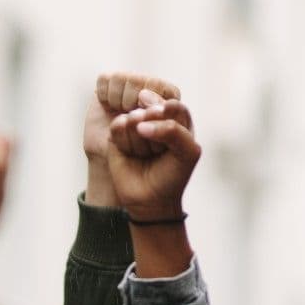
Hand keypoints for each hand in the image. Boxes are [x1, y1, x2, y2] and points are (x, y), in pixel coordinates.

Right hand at [84, 74, 181, 205]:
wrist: (151, 199)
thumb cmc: (173, 174)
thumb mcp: (188, 152)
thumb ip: (173, 129)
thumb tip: (138, 124)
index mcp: (177, 115)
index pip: (172, 106)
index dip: (170, 127)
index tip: (172, 147)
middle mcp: (155, 115)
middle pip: (152, 111)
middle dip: (156, 137)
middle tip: (159, 152)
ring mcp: (134, 122)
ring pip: (134, 118)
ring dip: (141, 143)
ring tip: (145, 155)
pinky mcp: (116, 132)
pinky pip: (118, 126)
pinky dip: (126, 144)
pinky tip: (131, 153)